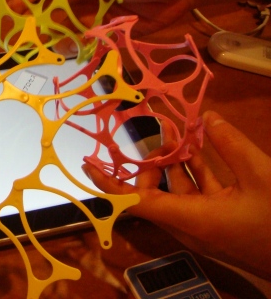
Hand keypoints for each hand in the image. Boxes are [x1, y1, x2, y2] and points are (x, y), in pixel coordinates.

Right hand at [11, 0, 270, 39]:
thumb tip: (50, 3)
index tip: (12, 9)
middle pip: (55, 2)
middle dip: (40, 17)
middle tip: (25, 34)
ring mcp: (97, 5)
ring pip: (69, 21)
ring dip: (58, 32)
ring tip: (45, 45)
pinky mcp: (110, 23)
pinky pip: (87, 34)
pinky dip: (77, 41)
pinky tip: (70, 47)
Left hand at [83, 111, 270, 280]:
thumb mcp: (260, 177)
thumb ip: (231, 145)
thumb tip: (207, 118)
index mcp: (188, 218)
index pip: (135, 201)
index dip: (109, 183)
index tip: (89, 163)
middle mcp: (189, 224)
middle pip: (154, 191)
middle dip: (149, 161)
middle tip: (152, 132)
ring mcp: (205, 224)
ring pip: (177, 190)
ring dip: (175, 162)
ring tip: (174, 132)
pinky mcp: (220, 222)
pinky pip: (198, 194)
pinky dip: (196, 171)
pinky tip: (200, 146)